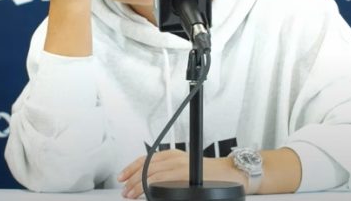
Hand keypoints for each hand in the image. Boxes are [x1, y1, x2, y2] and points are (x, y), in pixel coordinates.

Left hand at [116, 150, 246, 198]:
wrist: (229, 173)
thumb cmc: (208, 174)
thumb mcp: (184, 168)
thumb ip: (167, 171)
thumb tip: (148, 183)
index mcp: (172, 155)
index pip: (145, 159)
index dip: (130, 168)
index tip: (122, 177)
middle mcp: (174, 158)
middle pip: (145, 166)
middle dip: (131, 179)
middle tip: (125, 191)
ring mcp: (180, 166)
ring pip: (151, 174)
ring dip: (138, 186)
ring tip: (131, 195)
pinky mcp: (185, 175)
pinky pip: (163, 180)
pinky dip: (151, 187)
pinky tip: (146, 194)